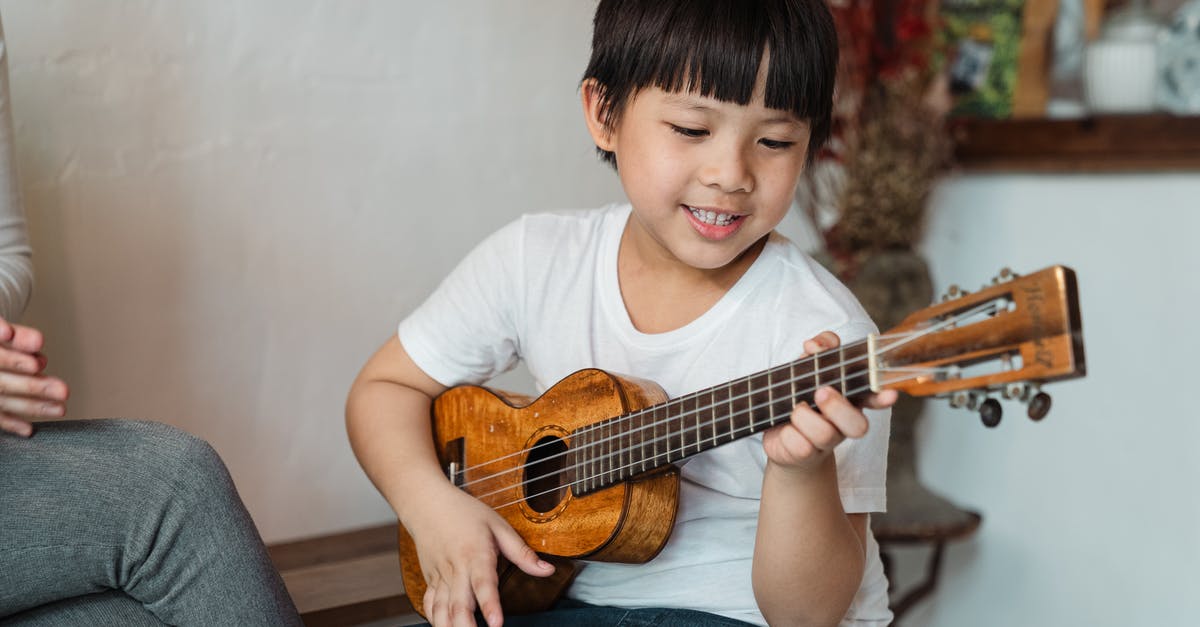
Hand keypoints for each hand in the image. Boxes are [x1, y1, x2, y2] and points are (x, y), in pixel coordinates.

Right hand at [0, 317, 68, 436]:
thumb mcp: (3, 331)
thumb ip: (19, 336)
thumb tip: (37, 343)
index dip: (14, 360)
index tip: (37, 364)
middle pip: (1, 383)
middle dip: (32, 386)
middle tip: (62, 390)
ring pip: (1, 400)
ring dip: (30, 406)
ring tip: (60, 409)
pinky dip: (10, 423)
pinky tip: (28, 429)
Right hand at [411, 486, 554, 626]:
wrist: (427, 503)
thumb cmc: (465, 512)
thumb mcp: (498, 526)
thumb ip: (522, 552)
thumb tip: (548, 570)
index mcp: (475, 554)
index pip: (483, 583)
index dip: (490, 605)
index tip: (496, 624)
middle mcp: (456, 568)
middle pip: (459, 604)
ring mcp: (440, 576)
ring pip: (441, 609)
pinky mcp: (430, 580)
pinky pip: (429, 605)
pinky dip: (435, 619)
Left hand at [762, 331, 896, 470]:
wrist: (781, 436)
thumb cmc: (800, 396)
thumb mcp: (808, 367)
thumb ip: (818, 349)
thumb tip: (815, 345)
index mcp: (850, 399)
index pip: (873, 397)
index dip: (882, 397)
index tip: (889, 394)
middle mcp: (843, 423)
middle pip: (858, 425)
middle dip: (838, 407)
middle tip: (820, 392)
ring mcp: (826, 442)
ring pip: (825, 434)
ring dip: (804, 416)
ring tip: (795, 408)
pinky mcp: (805, 455)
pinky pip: (800, 446)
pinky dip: (788, 434)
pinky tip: (785, 428)